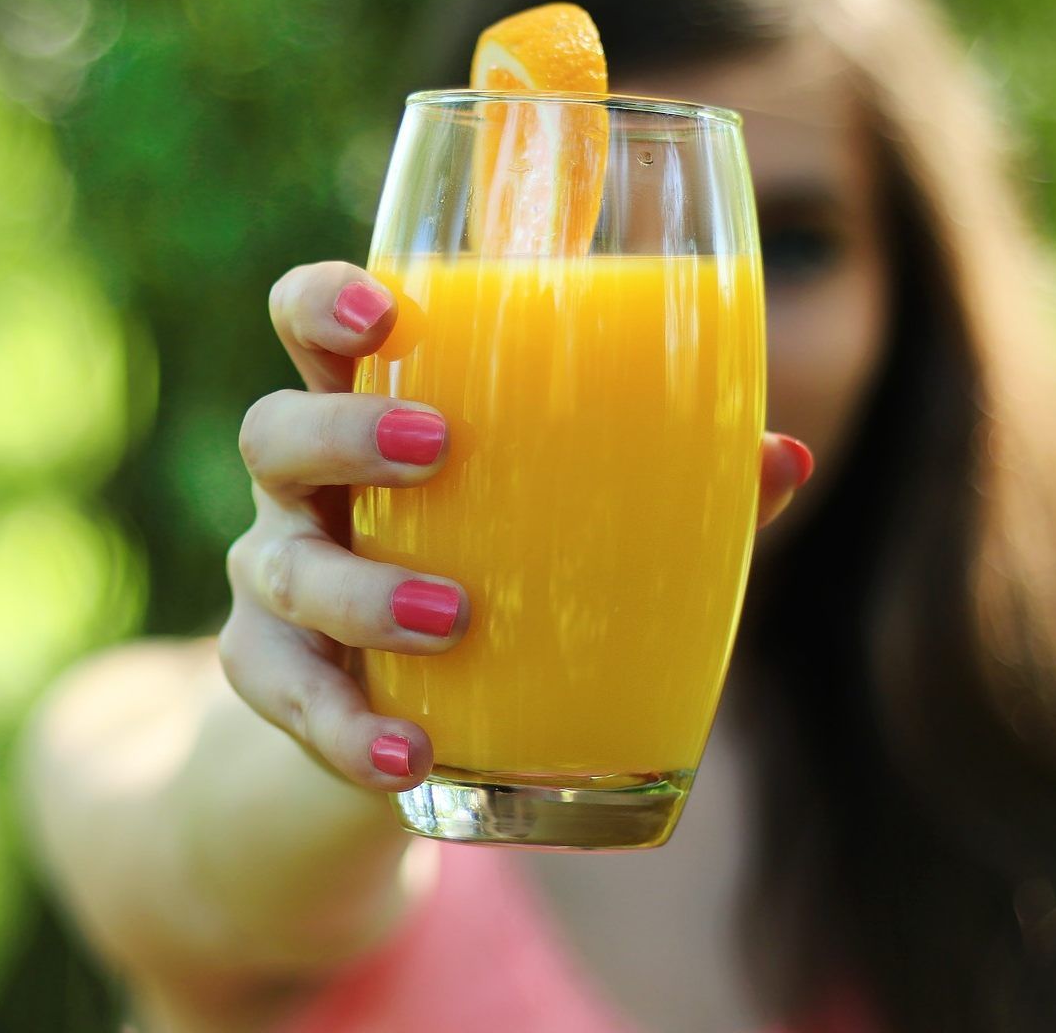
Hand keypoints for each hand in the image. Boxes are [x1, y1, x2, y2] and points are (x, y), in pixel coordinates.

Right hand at [221, 260, 812, 792]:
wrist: (414, 714)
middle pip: (275, 430)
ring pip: (282, 569)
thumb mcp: (562, 524)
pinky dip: (346, 729)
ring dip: (362, 593)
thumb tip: (784, 458)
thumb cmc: (497, 574)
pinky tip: (409, 752)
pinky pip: (289, 696)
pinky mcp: (271, 674)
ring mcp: (277, 580)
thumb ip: (663, 487)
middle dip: (342, 430)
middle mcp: (306, 488)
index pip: (310, 325)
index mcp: (370, 415)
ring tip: (450, 617)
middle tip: (436, 447)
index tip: (385, 310)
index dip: (325, 303)